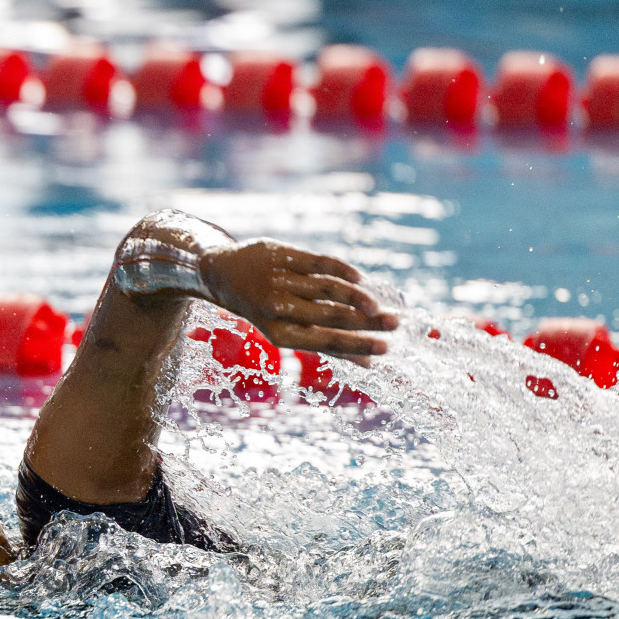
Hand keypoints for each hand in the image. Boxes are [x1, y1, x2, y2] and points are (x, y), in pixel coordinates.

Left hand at [198, 239, 397, 363]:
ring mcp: (280, 280)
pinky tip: (360, 279)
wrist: (222, 274)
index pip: (325, 341)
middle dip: (366, 323)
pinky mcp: (283, 255)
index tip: (385, 349)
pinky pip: (319, 262)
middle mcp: (278, 307)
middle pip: (330, 316)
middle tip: (396, 324)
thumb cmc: (265, 309)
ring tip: (381, 306)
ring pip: (327, 289)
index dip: (356, 345)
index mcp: (279, 333)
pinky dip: (342, 270)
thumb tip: (370, 363)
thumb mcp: (288, 330)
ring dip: (358, 297)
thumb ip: (328, 345)